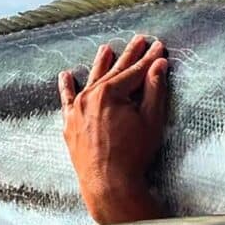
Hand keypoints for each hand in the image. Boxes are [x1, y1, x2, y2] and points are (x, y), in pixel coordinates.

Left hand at [58, 35, 168, 222]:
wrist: (108, 184)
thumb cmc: (132, 155)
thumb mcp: (151, 120)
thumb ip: (154, 89)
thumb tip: (159, 65)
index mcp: (110, 93)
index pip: (135, 71)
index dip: (150, 59)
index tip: (159, 47)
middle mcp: (90, 96)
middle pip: (114, 71)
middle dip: (129, 55)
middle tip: (140, 40)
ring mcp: (77, 109)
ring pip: (91, 81)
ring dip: (100, 64)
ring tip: (106, 49)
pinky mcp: (69, 124)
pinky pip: (67, 101)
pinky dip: (66, 88)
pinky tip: (66, 76)